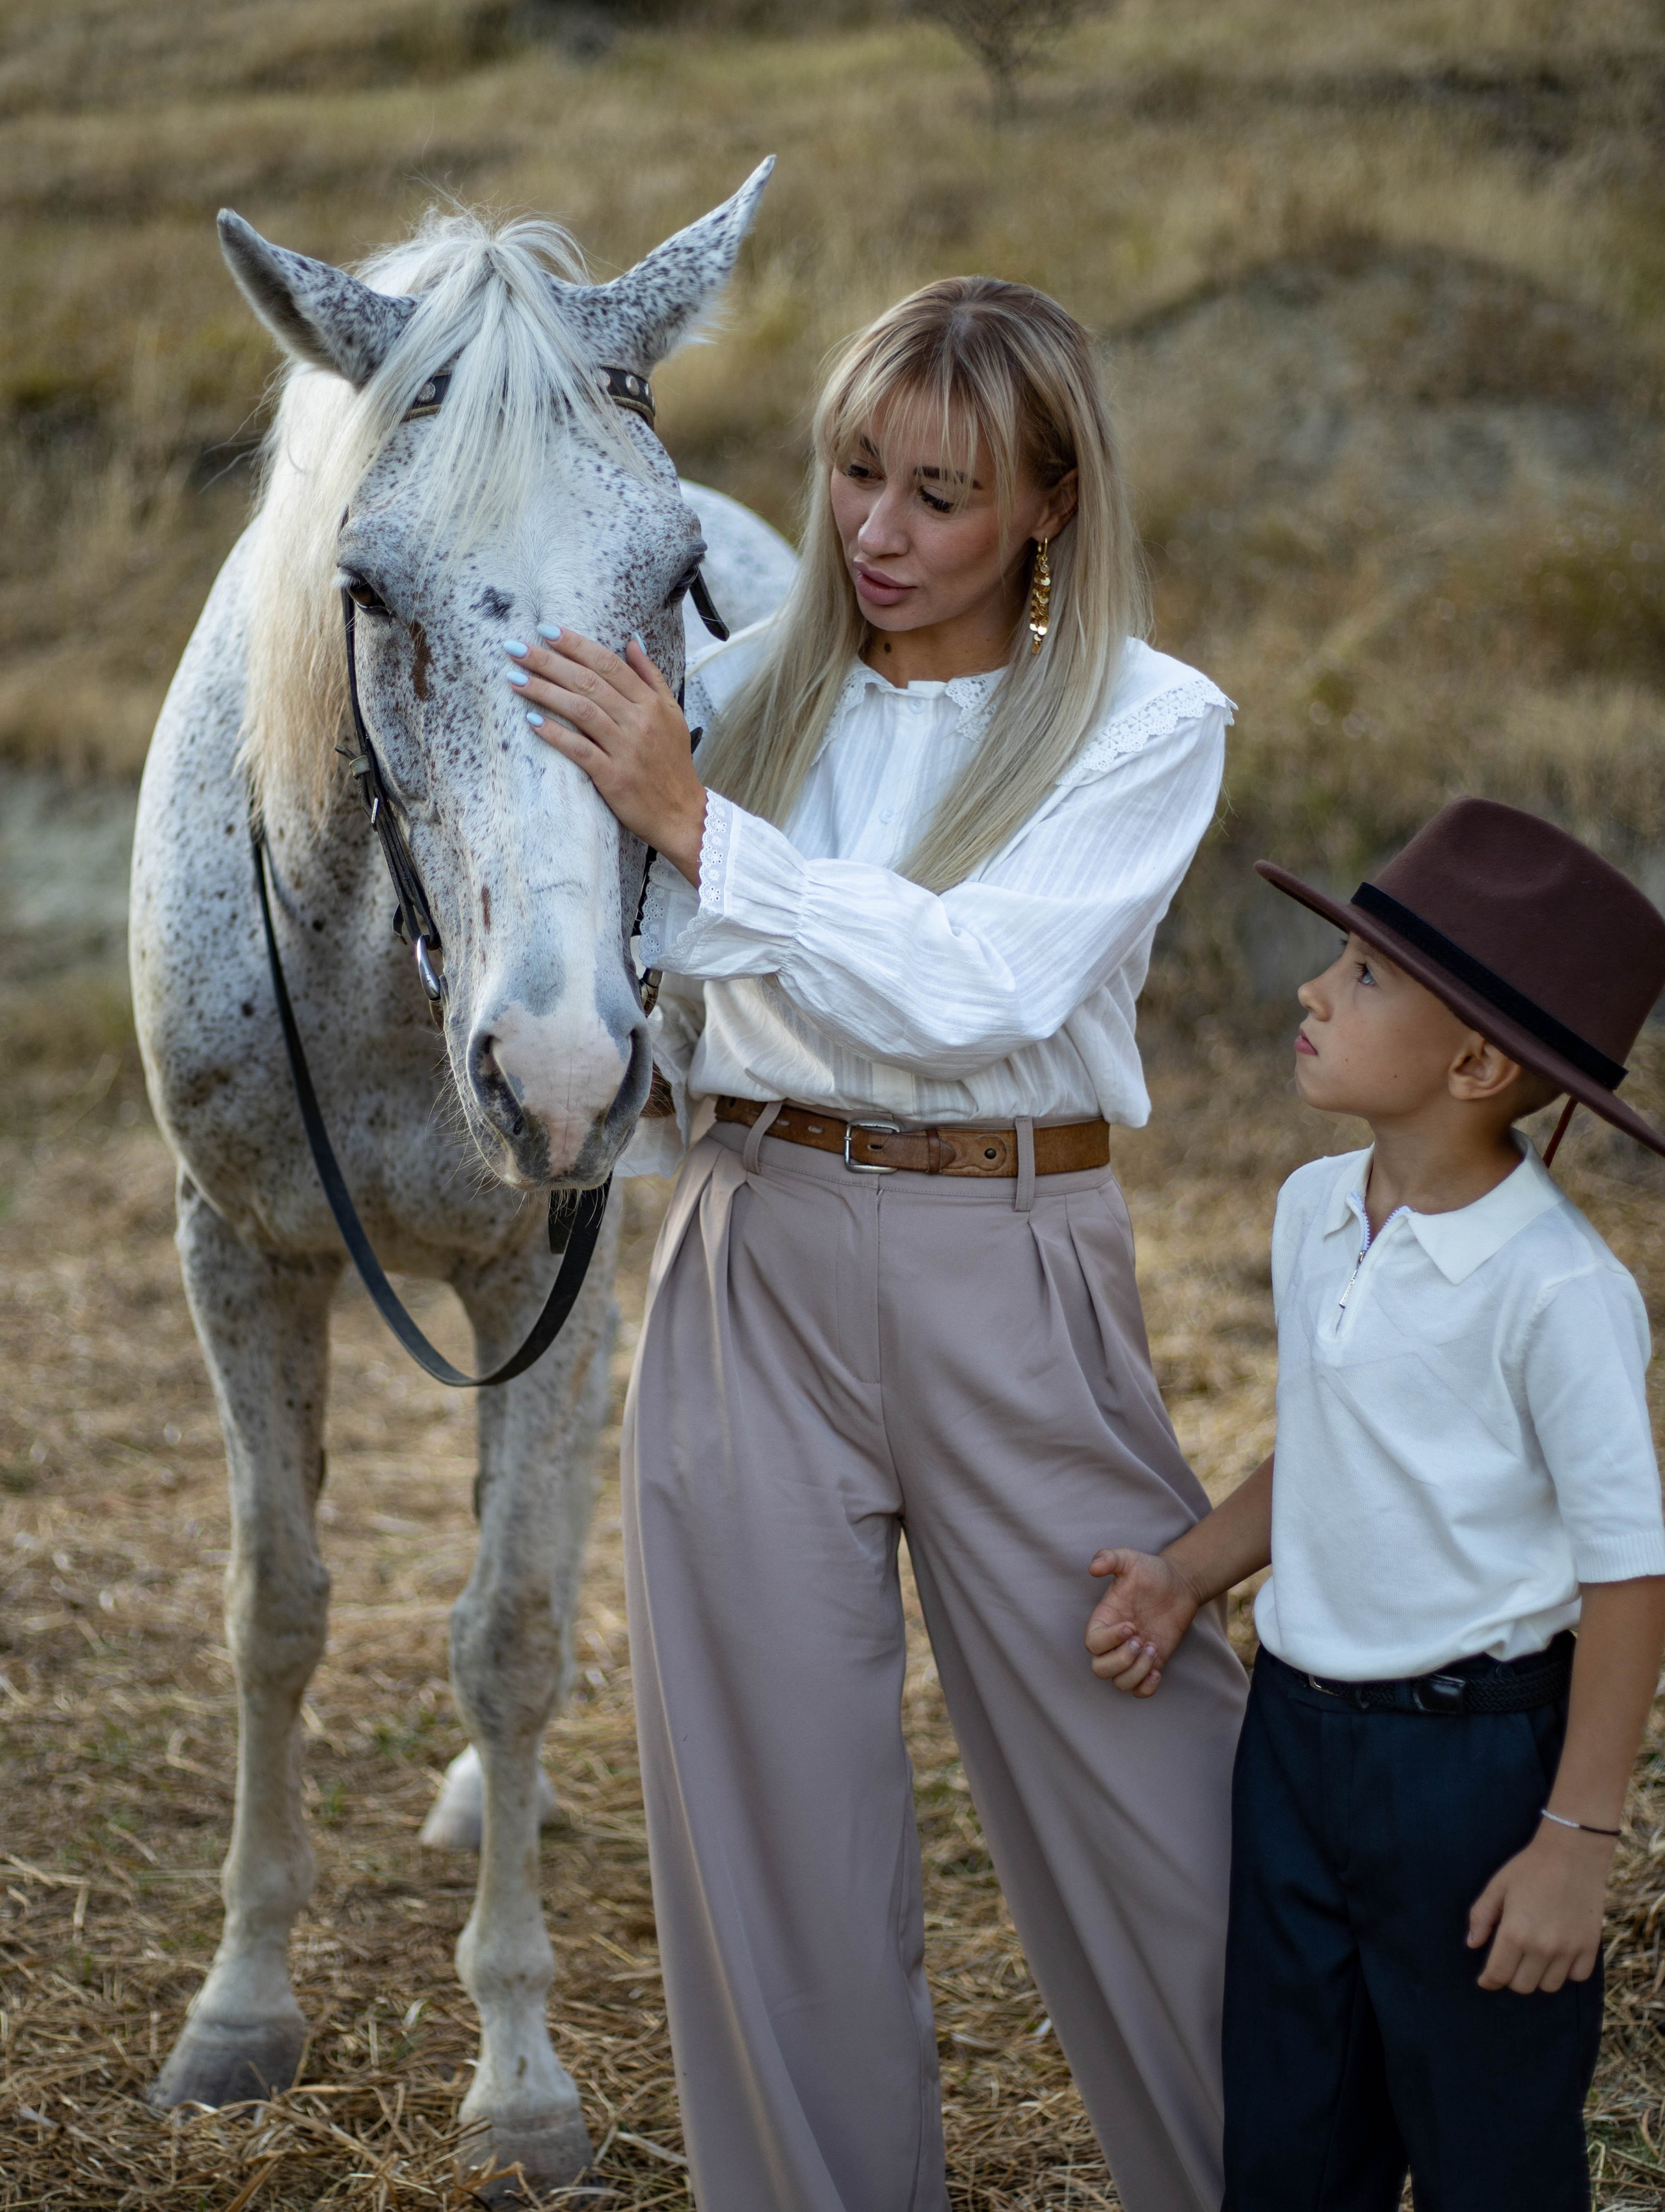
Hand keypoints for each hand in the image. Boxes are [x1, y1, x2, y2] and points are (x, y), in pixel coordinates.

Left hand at [511, 629, 705, 882]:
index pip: (608, 664)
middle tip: (517, 648)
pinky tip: (531, 720)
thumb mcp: (672, 714)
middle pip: (589, 682)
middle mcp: (638, 721)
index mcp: (650, 703)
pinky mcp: (614, 777)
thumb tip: (632, 642)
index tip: (546, 631)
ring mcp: (626, 749)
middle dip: (549, 662)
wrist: (683, 814)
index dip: (575, 645)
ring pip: (581, 711)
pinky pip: (580, 750)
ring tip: (515, 679)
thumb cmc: (673, 764)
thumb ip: (650, 677)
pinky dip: (555, 734)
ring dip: (544, 692)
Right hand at [1085, 1548, 1201, 1696]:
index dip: (1109, 1640)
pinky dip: (1146, 1688)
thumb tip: (1093, 1568)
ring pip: (1120, 1683)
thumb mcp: (1130, 1560)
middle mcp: (1114, 1641)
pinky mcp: (1151, 1664)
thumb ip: (1110, 1558)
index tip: (1131, 1625)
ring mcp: (1132, 1655)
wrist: (1179, 1584)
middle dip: (1121, 1660)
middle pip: (1100, 1669)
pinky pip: (1139, 1691)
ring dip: (1137, 1671)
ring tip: (1153, 1649)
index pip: (1092, 1643)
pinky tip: (1157, 1670)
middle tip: (1141, 1640)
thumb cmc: (1151, 1572)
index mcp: (1104, 1619)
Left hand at [1466, 1821, 1613, 1991]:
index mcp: (1515, 1932)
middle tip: (1510, 1961)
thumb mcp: (1497, 1886)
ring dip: (1538, 1976)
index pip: (1498, 1975)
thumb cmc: (1530, 1867)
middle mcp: (1542, 1947)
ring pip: (1549, 1986)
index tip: (1486, 1980)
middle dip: (1511, 1977)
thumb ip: (1481, 1917)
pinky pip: (1576, 1977)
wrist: (1573, 1854)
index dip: (1489, 1981)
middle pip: (1522, 1986)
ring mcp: (1569, 1950)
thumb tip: (1472, 1944)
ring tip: (1534, 1957)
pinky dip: (1566, 1972)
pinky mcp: (1590, 1948)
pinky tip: (1558, 1954)